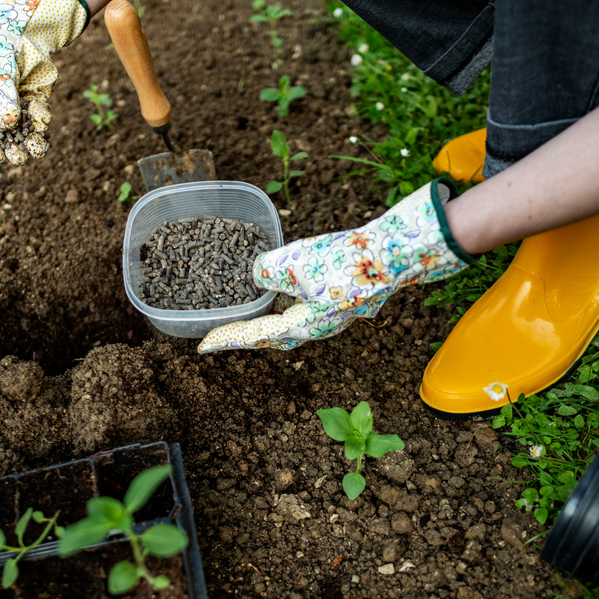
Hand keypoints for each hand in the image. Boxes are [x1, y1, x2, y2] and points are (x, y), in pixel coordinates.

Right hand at [0, 0, 87, 164]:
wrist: (23, 25)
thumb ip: (0, 98)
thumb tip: (9, 125)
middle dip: (9, 150)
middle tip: (18, 156)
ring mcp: (14, 109)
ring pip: (21, 136)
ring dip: (29, 144)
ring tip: (37, 148)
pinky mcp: (34, 104)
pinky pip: (37, 121)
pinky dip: (41, 121)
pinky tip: (43, 116)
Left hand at [198, 179, 475, 351]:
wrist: (394, 253)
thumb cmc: (344, 260)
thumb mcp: (292, 261)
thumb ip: (265, 271)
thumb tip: (258, 275)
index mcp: (304, 326)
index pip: (256, 336)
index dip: (229, 338)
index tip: (204, 346)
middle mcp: (322, 328)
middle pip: (278, 338)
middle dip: (253, 335)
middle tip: (230, 332)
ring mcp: (339, 317)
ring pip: (298, 324)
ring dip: (275, 321)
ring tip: (257, 314)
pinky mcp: (350, 302)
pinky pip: (314, 309)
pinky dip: (296, 304)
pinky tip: (293, 291)